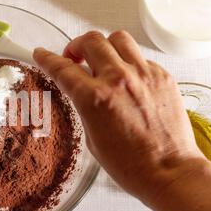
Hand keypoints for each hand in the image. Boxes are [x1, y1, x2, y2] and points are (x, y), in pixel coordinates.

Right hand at [34, 31, 204, 202]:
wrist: (168, 172)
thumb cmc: (130, 164)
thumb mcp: (91, 137)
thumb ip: (84, 106)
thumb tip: (81, 88)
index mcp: (94, 98)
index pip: (63, 68)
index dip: (47, 59)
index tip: (42, 54)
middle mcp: (118, 80)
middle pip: (90, 41)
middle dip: (75, 46)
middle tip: (74, 57)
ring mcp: (143, 75)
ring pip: (117, 38)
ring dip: (103, 46)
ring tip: (101, 59)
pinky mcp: (162, 76)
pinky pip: (139, 56)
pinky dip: (127, 62)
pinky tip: (126, 78)